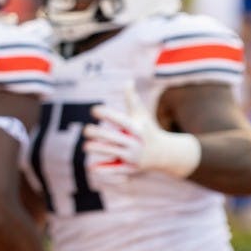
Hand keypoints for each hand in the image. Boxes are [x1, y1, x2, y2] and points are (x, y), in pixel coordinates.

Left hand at [83, 83, 200, 178]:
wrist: (164, 154)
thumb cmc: (148, 129)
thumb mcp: (142, 115)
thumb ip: (132, 99)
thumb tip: (127, 80)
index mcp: (136, 127)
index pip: (117, 118)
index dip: (103, 112)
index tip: (94, 110)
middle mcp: (134, 142)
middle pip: (109, 136)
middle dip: (93, 132)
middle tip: (86, 130)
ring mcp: (132, 156)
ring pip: (108, 151)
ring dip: (94, 148)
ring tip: (86, 145)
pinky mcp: (130, 169)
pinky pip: (114, 170)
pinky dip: (101, 169)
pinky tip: (90, 167)